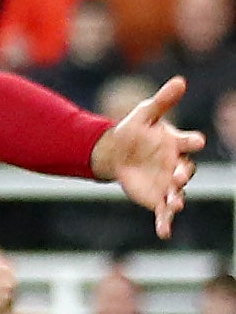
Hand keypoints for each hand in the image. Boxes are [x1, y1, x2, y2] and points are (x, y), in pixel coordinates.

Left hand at [91, 77, 205, 234]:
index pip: (189, 142)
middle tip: (180, 176)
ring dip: (177, 200)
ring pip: (178, 193)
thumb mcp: (145, 114)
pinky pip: (162, 211)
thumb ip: (162, 101)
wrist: (117, 152)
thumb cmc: (135, 130)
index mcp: (176, 143)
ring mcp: (168, 183)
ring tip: (175, 206)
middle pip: (186, 170)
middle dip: (184, 174)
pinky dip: (164, 222)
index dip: (192, 141)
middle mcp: (177, 164)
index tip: (197, 141)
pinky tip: (164, 233)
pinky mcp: (157, 197)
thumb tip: (180, 80)